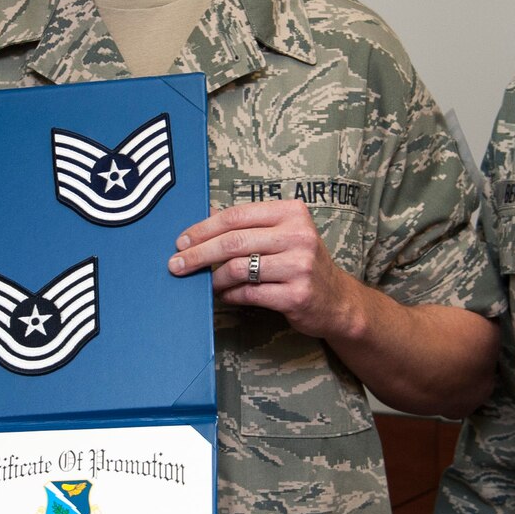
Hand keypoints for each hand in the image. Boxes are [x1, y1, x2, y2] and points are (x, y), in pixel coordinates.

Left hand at [169, 202, 362, 339]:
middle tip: (176, 264)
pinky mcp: (296, 295)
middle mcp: (298, 236)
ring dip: (214, 278)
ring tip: (206, 283)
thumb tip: (201, 223)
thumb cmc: (301, 263)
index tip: (182, 241)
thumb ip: (250, 226)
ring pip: (238, 268)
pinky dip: (230, 295)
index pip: (236, 216)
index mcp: (292, 213)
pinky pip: (249, 293)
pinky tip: (224, 295)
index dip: (203, 228)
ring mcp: (299, 266)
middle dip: (198, 254)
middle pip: (233, 241)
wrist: (337, 301)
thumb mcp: (284, 234)